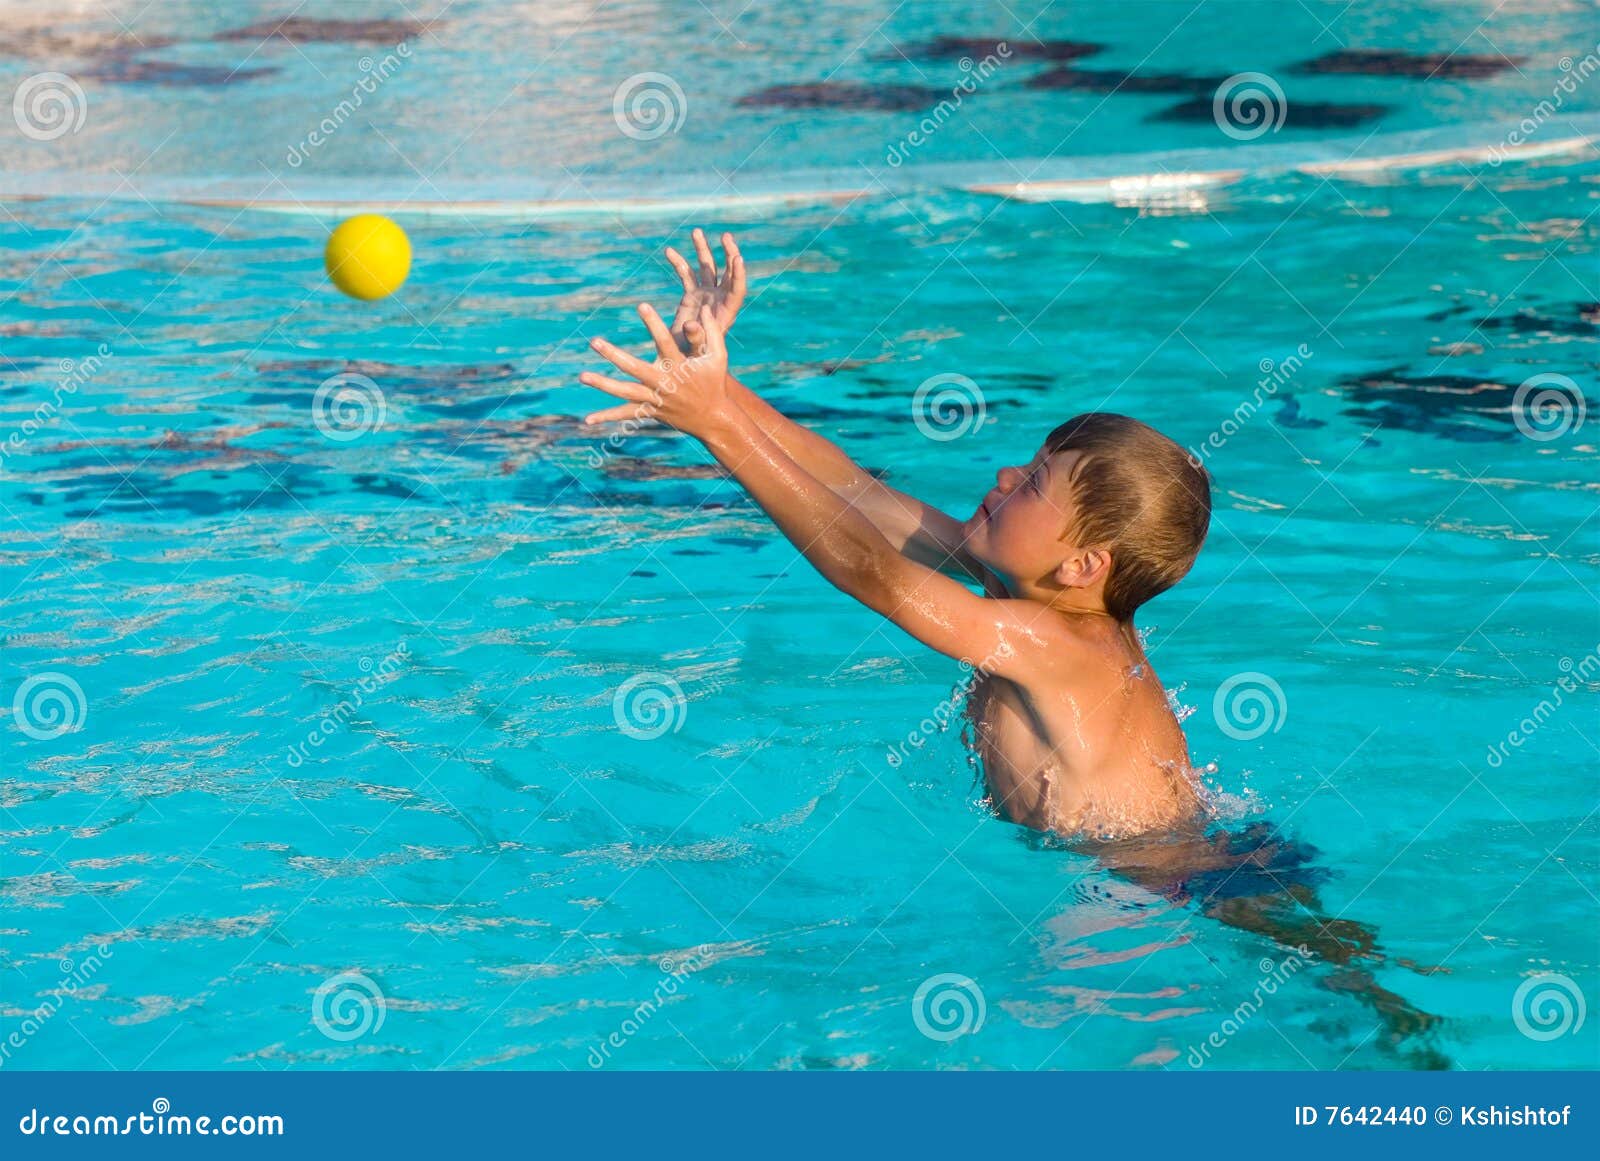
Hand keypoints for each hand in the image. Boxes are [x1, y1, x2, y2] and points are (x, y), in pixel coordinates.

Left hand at [580, 302, 730, 437]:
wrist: (713, 418)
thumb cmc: (714, 382)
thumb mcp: (719, 356)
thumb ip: (712, 331)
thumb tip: (705, 307)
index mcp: (680, 366)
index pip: (665, 342)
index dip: (653, 323)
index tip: (641, 305)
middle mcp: (665, 383)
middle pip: (635, 368)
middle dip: (614, 355)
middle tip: (595, 341)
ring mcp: (656, 399)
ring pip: (625, 392)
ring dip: (603, 384)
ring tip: (582, 376)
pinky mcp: (650, 411)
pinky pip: (626, 414)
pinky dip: (607, 417)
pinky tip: (587, 420)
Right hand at [664, 229, 744, 351]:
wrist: (686, 363)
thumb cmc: (694, 361)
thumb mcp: (695, 350)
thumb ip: (696, 338)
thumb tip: (692, 324)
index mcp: (726, 313)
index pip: (737, 289)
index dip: (739, 274)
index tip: (738, 257)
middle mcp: (719, 300)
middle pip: (728, 273)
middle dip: (728, 254)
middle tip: (726, 237)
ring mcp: (706, 296)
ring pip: (707, 268)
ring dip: (703, 250)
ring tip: (696, 232)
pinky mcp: (692, 296)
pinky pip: (687, 275)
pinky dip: (680, 263)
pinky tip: (669, 252)